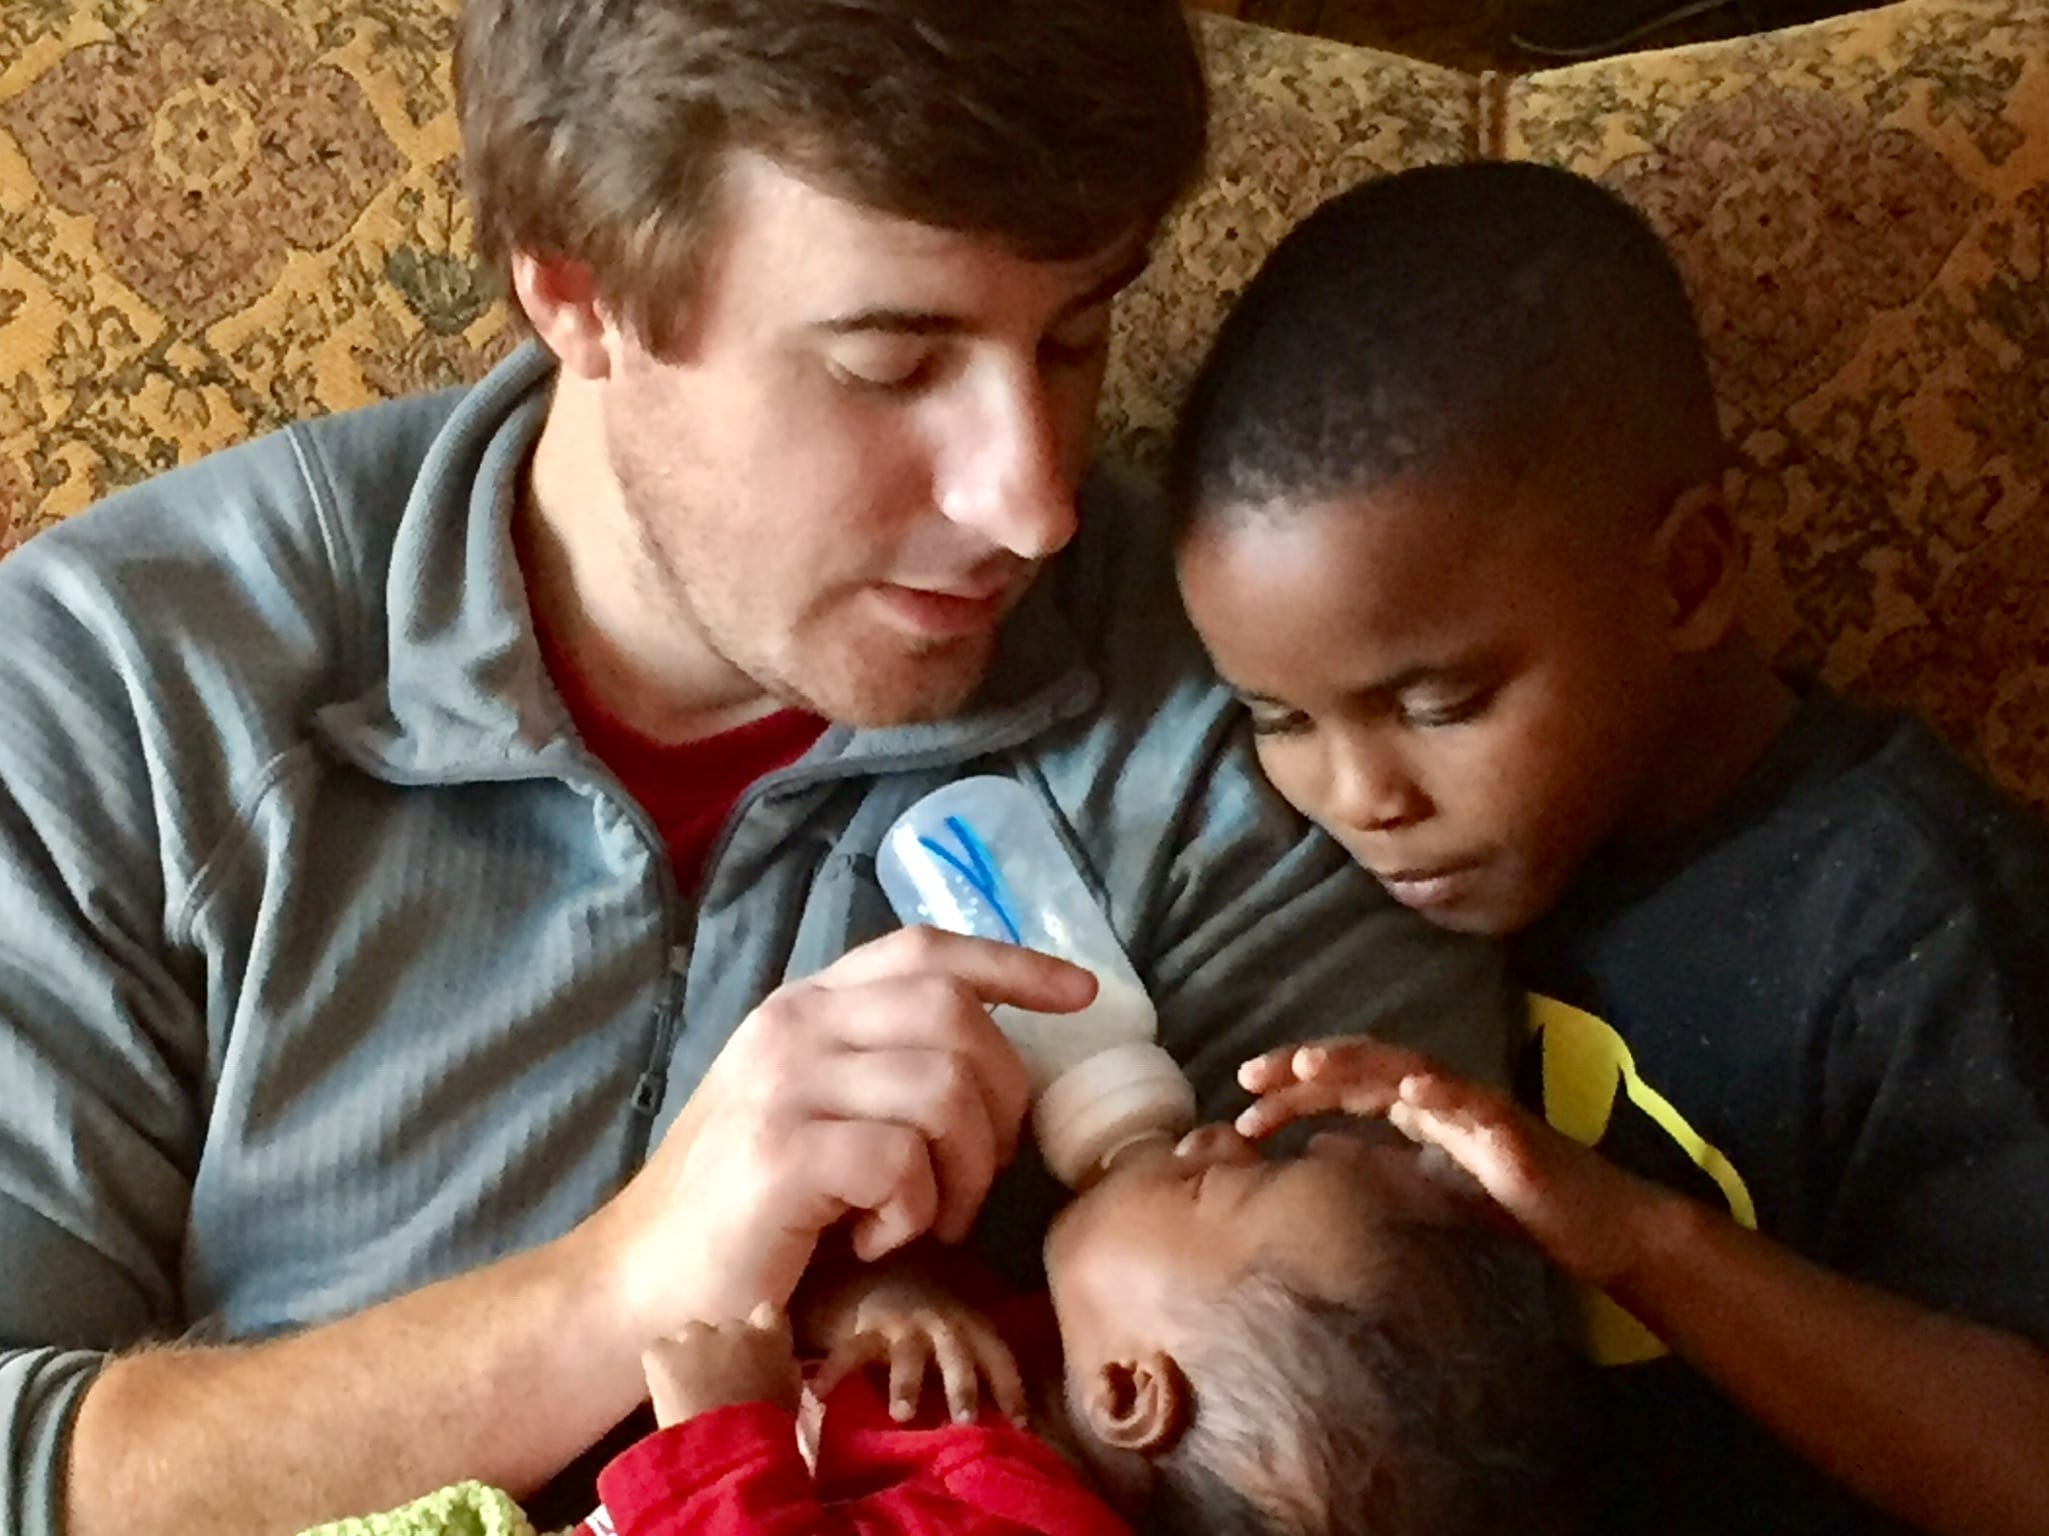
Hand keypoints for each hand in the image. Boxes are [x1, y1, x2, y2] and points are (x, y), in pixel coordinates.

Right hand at [590, 928, 1094, 1335]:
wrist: (639, 1291)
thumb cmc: (746, 1211)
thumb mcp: (812, 1109)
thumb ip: (881, 1065)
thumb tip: (995, 1061)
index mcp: (806, 1005)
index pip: (924, 949)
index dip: (1012, 964)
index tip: (1081, 993)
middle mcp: (792, 1024)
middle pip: (956, 1015)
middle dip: (1002, 1099)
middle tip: (978, 1175)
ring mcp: (784, 1084)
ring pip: (944, 1089)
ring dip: (964, 1170)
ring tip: (927, 1217)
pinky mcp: (782, 1153)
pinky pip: (904, 1161)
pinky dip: (914, 1211)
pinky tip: (876, 1238)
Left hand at [643, 1303, 801, 1426]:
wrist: (728, 1447)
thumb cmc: (769, 1427)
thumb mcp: (791, 1392)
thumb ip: (783, 1366)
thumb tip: (776, 1360)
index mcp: (769, 1335)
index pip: (768, 1312)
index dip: (759, 1329)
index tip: (755, 1350)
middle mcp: (732, 1327)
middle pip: (724, 1328)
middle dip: (721, 1348)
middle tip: (720, 1381)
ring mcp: (694, 1337)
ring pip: (689, 1337)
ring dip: (691, 1356)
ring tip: (690, 1390)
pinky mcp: (661, 1354)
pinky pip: (658, 1353)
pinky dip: (661, 1369)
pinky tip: (666, 1393)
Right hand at [811, 1279, 1026, 1426]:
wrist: (883, 1259)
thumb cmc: (933, 1301)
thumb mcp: (965, 1315)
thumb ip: (983, 1346)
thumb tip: (1019, 1404)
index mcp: (970, 1323)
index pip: (998, 1355)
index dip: (1010, 1387)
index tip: (1021, 1423)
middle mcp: (941, 1323)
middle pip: (957, 1356)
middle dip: (963, 1386)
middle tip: (966, 1420)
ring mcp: (902, 1324)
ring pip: (908, 1356)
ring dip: (908, 1383)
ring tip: (901, 1414)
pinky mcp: (865, 1327)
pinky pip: (850, 1352)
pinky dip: (835, 1372)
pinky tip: (819, 1393)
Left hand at [1238, 1038, 1664, 1286]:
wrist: (1598, 1230)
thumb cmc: (1515, 1209)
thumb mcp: (1426, 1191)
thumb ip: (1378, 1168)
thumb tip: (1315, 1154)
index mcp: (1417, 1110)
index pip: (1343, 1086)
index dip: (1293, 1090)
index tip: (1242, 1104)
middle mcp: (1440, 1097)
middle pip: (1363, 1065)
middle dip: (1304, 1067)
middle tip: (1249, 1075)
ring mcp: (1475, 1108)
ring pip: (1408, 1070)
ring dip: (1356, 1064)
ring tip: (1309, 1065)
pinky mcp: (1511, 1132)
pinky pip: (1472, 1106)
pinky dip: (1440, 1094)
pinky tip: (1409, 1092)